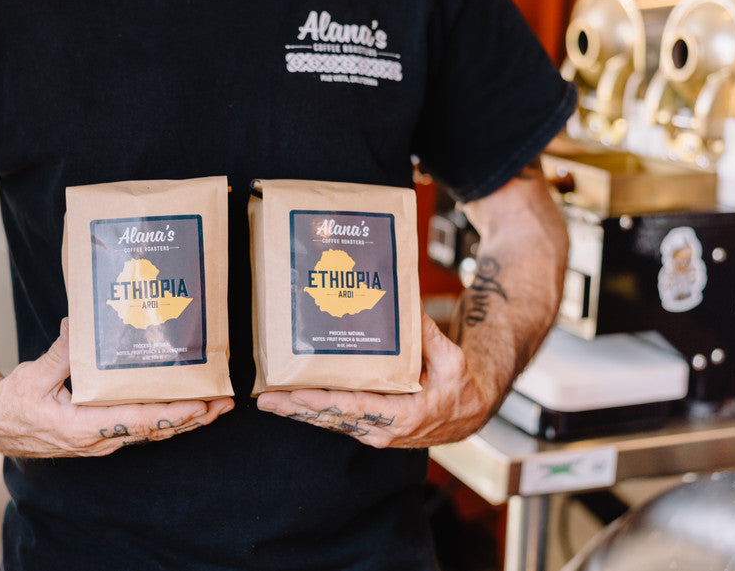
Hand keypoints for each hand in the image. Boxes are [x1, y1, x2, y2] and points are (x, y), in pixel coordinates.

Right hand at [0, 318, 233, 457]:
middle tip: (225, 403)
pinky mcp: (103, 433)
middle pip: (156, 429)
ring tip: (216, 406)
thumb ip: (59, 354)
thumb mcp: (32, 377)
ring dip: (185, 419)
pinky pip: (141, 427)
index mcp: (85, 427)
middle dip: (193, 417)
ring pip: (152, 431)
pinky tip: (185, 406)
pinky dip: (166, 418)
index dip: (173, 414)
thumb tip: (75, 326)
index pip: (140, 421)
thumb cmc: (12, 404)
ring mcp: (103, 438)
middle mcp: (101, 439)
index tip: (201, 405)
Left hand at [256, 312, 500, 448]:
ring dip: (298, 411)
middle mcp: (382, 429)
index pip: (352, 409)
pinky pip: (336, 420)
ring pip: (329, 422)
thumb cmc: (461, 387)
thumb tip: (406, 302)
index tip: (293, 394)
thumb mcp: (452, 359)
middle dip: (295, 409)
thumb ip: (427, 334)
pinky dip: (312, 411)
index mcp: (402, 416)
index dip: (320, 402)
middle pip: (331, 419)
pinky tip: (290, 400)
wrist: (470, 413)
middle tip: (264, 399)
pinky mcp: (369, 427)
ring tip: (267, 400)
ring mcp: (374, 431)